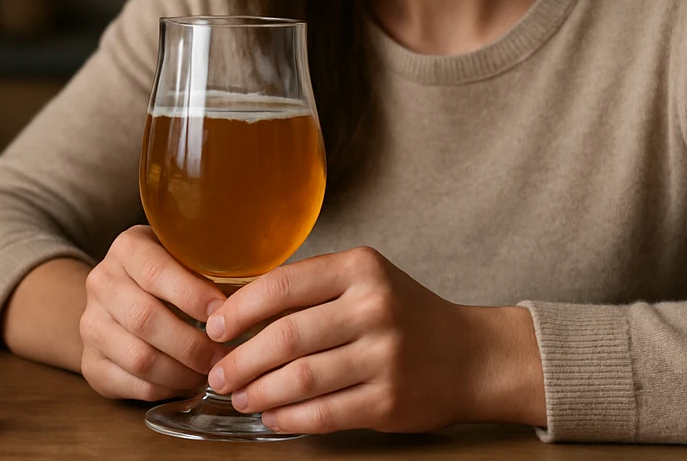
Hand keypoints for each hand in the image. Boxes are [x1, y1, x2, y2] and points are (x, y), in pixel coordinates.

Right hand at [79, 225, 230, 400]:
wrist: (118, 295)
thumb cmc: (168, 273)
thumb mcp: (184, 254)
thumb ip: (211, 266)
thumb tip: (258, 293)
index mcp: (127, 248)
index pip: (157, 272)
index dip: (193, 296)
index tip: (224, 314)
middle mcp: (101, 282)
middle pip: (146, 320)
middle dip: (193, 345)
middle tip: (225, 357)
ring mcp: (90, 324)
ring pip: (139, 357)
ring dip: (182, 372)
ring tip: (210, 372)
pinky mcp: (89, 362)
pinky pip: (131, 384)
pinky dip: (166, 388)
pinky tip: (187, 382)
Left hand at [204, 247, 545, 433]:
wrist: (472, 356)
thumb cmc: (406, 315)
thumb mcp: (366, 280)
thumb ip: (312, 288)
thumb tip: (238, 308)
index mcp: (361, 269)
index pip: (282, 285)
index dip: (239, 310)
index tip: (214, 327)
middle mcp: (374, 308)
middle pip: (285, 337)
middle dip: (241, 360)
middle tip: (218, 373)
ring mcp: (384, 357)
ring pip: (300, 379)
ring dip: (259, 392)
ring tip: (241, 396)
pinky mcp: (389, 400)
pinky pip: (324, 413)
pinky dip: (289, 417)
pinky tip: (273, 416)